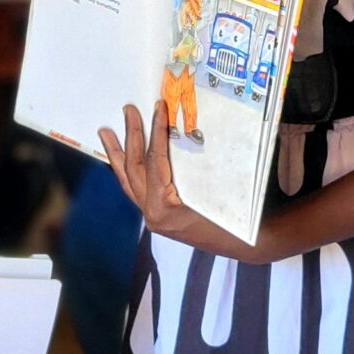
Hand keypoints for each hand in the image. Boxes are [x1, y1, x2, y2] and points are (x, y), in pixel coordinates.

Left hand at [98, 101, 237, 255]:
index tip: (159, 107)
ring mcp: (153, 217)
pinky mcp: (158, 216)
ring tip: (105, 132)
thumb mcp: (222, 187)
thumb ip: (207, 160)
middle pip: (134, 169)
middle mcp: (153, 214)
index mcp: (165, 208)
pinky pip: (137, 189)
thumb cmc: (240, 218)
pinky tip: (123, 157)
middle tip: (127, 110)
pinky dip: (129, 170)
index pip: (155, 162)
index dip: (156, 131)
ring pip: (129, 182)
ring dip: (117, 155)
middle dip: (130, 137)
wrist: (248, 246)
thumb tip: (198, 123)